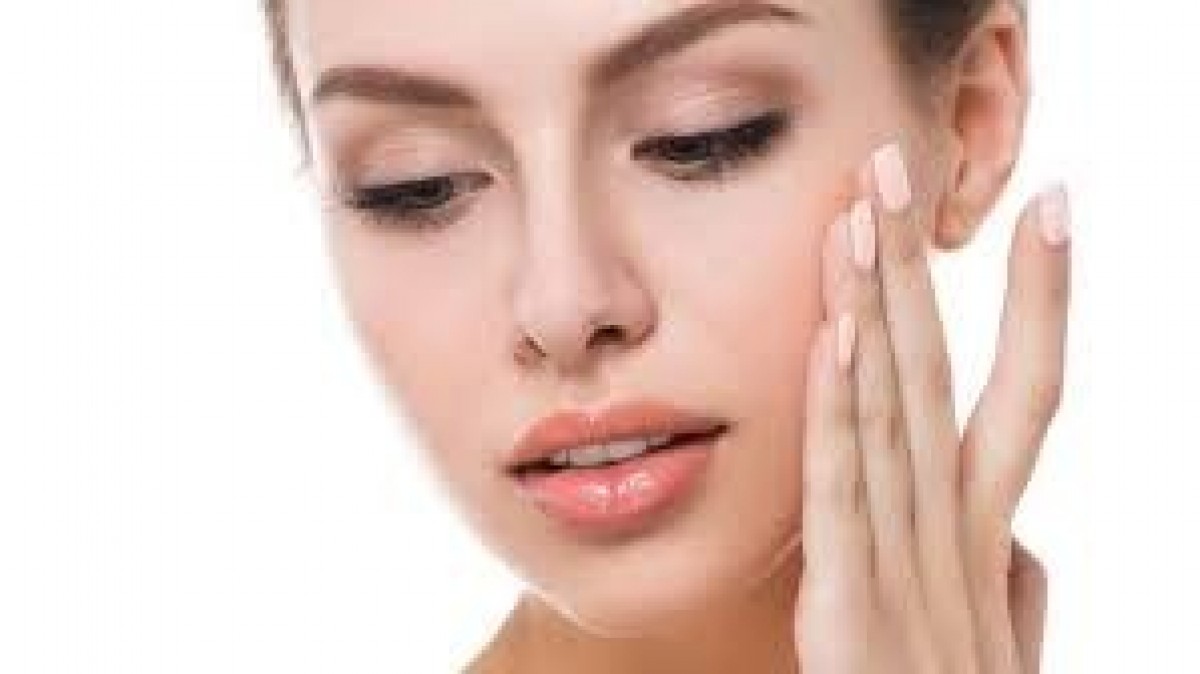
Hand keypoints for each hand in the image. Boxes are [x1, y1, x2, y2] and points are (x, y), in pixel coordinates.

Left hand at [794, 143, 1069, 672]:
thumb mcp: (1003, 660)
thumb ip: (1015, 597)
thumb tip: (1026, 545)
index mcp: (987, 545)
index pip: (1023, 399)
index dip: (1040, 303)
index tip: (1051, 213)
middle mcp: (960, 544)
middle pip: (951, 379)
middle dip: (929, 269)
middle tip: (905, 164)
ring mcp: (912, 578)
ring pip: (894, 417)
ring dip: (877, 307)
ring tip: (864, 209)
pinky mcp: (855, 619)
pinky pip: (846, 498)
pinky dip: (841, 414)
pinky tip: (836, 336)